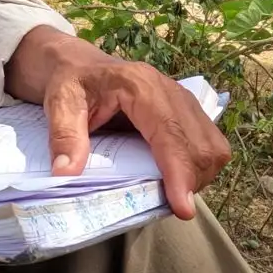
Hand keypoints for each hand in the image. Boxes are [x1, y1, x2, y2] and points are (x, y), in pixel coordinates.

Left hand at [5, 26, 230, 218]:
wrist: (81, 66)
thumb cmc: (71, 83)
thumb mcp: (59, 104)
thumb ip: (64, 135)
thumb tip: (66, 172)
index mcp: (140, 86)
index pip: (170, 133)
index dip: (179, 172)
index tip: (182, 207)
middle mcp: (170, 91)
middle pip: (200, 144)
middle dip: (191, 181)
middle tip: (168, 205)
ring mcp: (184, 100)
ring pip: (213, 146)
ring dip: (199, 176)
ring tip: (173, 192)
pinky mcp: (189, 110)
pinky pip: (210, 142)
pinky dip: (200, 166)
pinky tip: (177, 176)